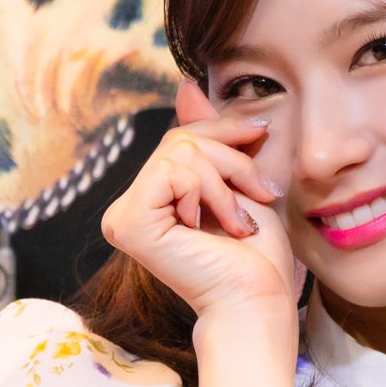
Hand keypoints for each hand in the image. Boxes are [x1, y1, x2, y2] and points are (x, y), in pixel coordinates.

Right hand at [99, 81, 298, 318]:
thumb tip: (185, 86)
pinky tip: (216, 229)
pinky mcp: (128, 223)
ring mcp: (124, 215)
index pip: (181, 137)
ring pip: (180, 152)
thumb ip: (209, 136)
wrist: (258, 300)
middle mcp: (130, 206)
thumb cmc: (257, 254)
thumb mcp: (238, 179)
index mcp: (152, 198)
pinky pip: (173, 171)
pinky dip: (209, 193)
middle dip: (231, 160)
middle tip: (259, 195)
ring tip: (238, 222)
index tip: (262, 136)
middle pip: (180, 139)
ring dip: (226, 183)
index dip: (225, 130)